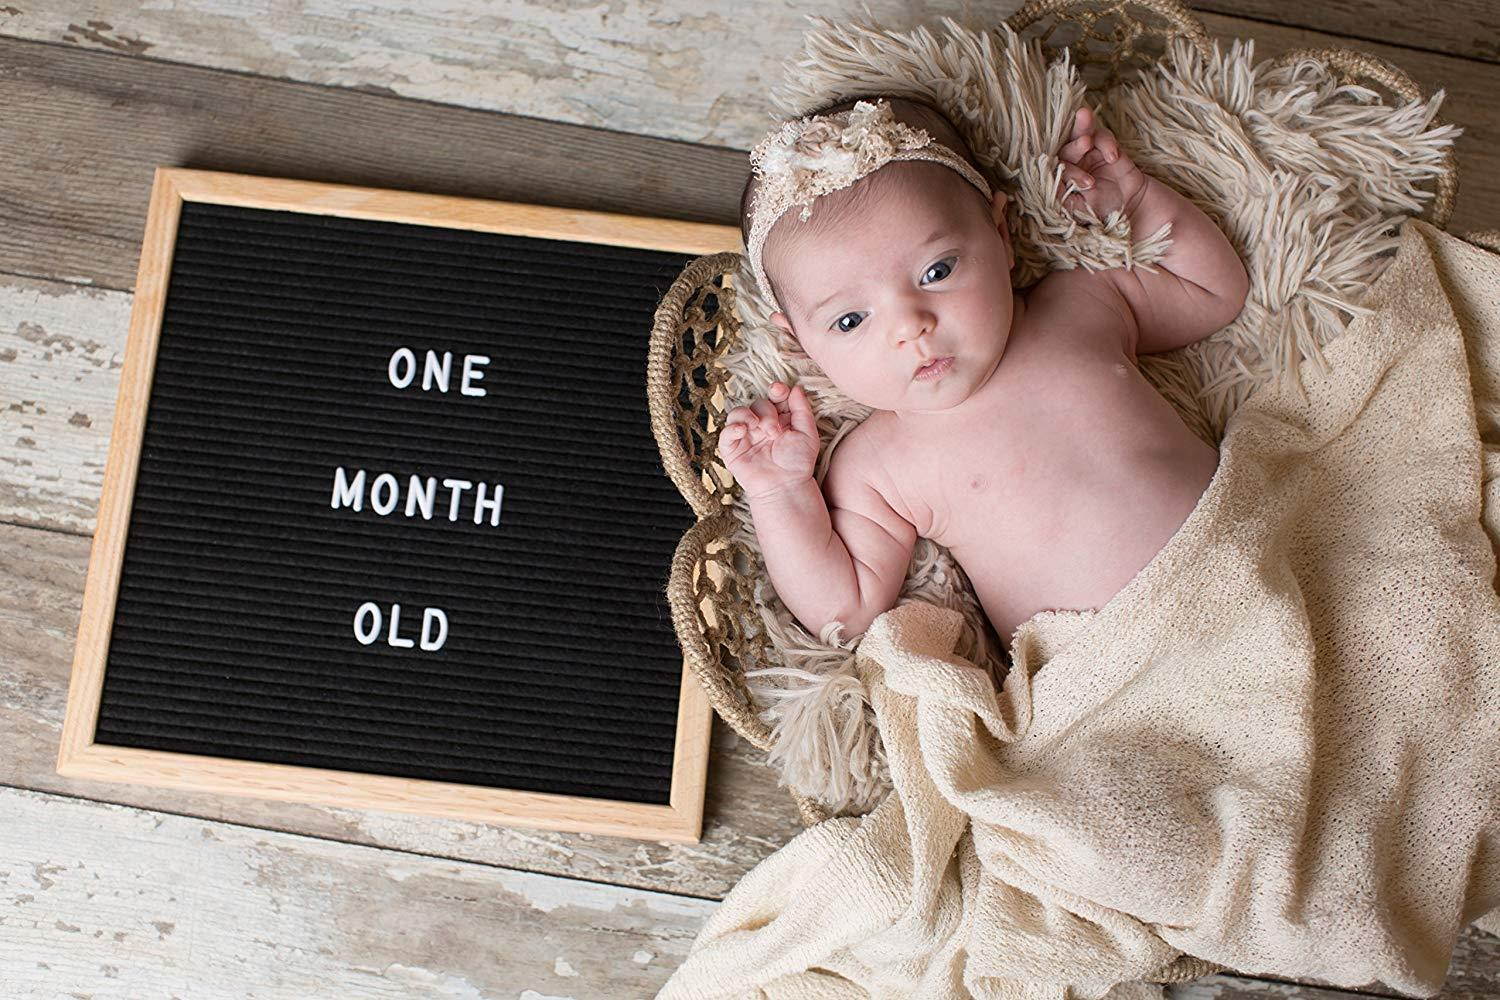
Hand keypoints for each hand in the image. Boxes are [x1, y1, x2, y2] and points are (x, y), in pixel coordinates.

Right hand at [720, 381, 819, 500]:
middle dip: (767, 412)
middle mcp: (761, 425)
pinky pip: (725, 433)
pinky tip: (742, 431)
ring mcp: (746, 436)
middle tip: (775, 431)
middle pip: (758, 404)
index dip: (776, 390)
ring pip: (738, 413)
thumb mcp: (807, 433)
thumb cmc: (798, 462)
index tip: (779, 390)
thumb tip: (796, 388)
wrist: (786, 486)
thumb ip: (802, 409)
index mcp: (779, 418)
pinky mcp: (733, 449)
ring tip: (758, 428)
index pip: (774, 397)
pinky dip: (731, 428)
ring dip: (747, 415)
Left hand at [1055, 105, 1148, 222]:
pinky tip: (1113, 157)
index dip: (1070, 171)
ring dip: (1082, 126)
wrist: (1126, 204)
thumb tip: (1049, 185)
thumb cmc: (1098, 208)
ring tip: (1085, 117)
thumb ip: (1062, 197)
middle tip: (1085, 143)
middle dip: (1074, 145)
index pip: (1055, 168)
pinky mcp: (1103, 144)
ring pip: (1080, 133)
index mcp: (1059, 176)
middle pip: (1065, 146)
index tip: (1089, 183)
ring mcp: (1086, 151)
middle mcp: (1069, 161)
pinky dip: (1107, 143)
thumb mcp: (1078, 207)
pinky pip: (1102, 136)